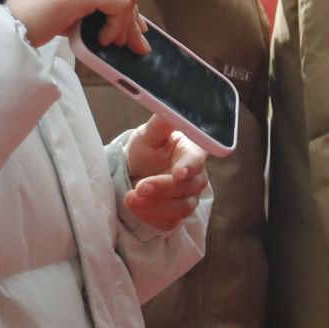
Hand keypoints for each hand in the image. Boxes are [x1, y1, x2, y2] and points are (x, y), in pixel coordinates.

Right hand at [3, 0, 146, 51]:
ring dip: (129, 18)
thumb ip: (79, 1)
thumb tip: (109, 20)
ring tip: (116, 42)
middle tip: (133, 38)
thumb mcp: (51, 1)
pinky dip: (119, 25)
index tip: (124, 23)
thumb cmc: (16, 19)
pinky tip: (103, 40)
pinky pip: (121, 4)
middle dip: (133, 8)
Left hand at [123, 115, 208, 231]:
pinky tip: (136, 208)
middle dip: (163, 189)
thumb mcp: (149, 133)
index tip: (178, 173)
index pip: (197, 160)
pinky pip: (170, 222)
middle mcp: (196, 176)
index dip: (190, 167)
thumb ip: (161, 123)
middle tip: (139, 187)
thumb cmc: (147, 149)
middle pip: (188, 187)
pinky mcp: (176, 214)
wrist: (137, 170)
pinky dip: (151, 218)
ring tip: (130, 199)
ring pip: (182, 208)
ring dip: (156, 206)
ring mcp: (188, 197)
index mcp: (192, 151)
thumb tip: (168, 105)